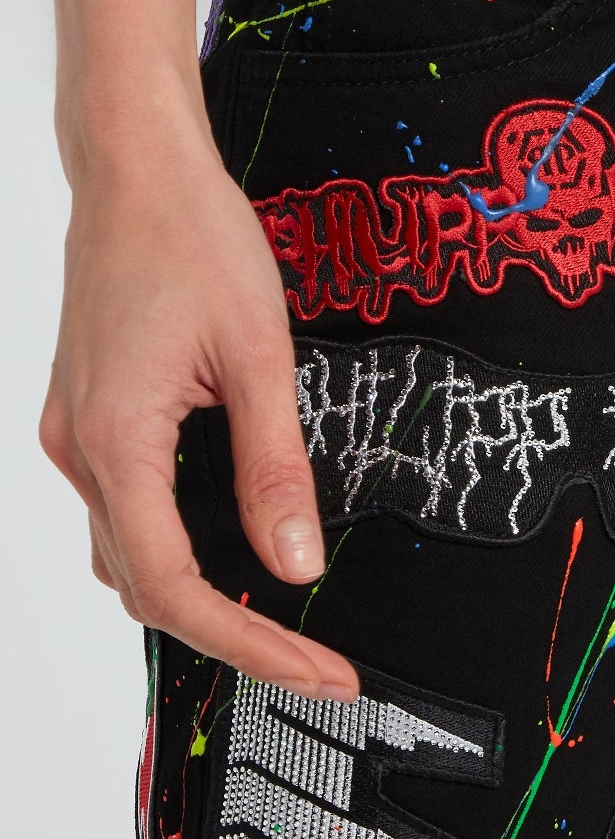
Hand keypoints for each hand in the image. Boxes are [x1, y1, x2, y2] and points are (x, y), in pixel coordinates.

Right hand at [40, 91, 359, 700]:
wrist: (134, 166)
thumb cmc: (192, 236)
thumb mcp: (259, 356)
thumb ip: (276, 469)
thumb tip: (295, 566)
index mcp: (115, 438)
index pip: (174, 587)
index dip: (249, 643)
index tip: (319, 672)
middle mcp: (78, 449)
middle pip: (146, 588)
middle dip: (233, 636)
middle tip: (317, 664)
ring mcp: (72, 436)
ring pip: (128, 558)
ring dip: (199, 603)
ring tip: (282, 629)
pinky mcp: (85, 420)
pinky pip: (123, 516)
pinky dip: (174, 553)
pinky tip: (231, 556)